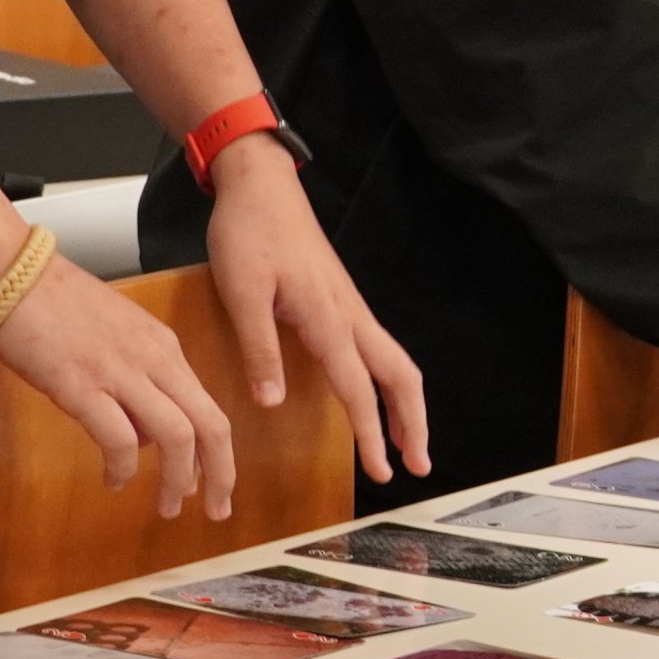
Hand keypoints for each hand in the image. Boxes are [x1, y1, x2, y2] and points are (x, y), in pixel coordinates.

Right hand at [0, 253, 242, 514]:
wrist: (11, 270)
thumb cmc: (55, 302)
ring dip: (178, 479)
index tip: (218, 484)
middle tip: (216, 511)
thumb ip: (140, 376)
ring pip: (176, 436)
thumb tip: (147, 432)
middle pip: (210, 426)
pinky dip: (123, 467)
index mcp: (165, 348)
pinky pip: (118, 438)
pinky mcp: (79, 384)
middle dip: (220, 475)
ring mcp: (120, 372)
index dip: (220, 453)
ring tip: (169, 507)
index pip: (211, 408)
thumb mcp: (118, 334)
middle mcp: (155, 360)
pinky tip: (115, 481)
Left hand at [199, 138, 428, 485]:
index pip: (358, 387)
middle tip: (417, 465)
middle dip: (414, 424)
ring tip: (407, 441)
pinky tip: (376, 395)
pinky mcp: (342, 302)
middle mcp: (350, 315)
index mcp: (328, 317)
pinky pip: (378, 349)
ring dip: (407, 405)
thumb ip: (260, 347)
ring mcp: (351, 307)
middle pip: (401, 376)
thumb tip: (272, 401)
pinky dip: (388, 381)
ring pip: (396, 363)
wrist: (262, 187)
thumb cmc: (249, 234)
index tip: (381, 471)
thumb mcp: (241, 292)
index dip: (372, 433)